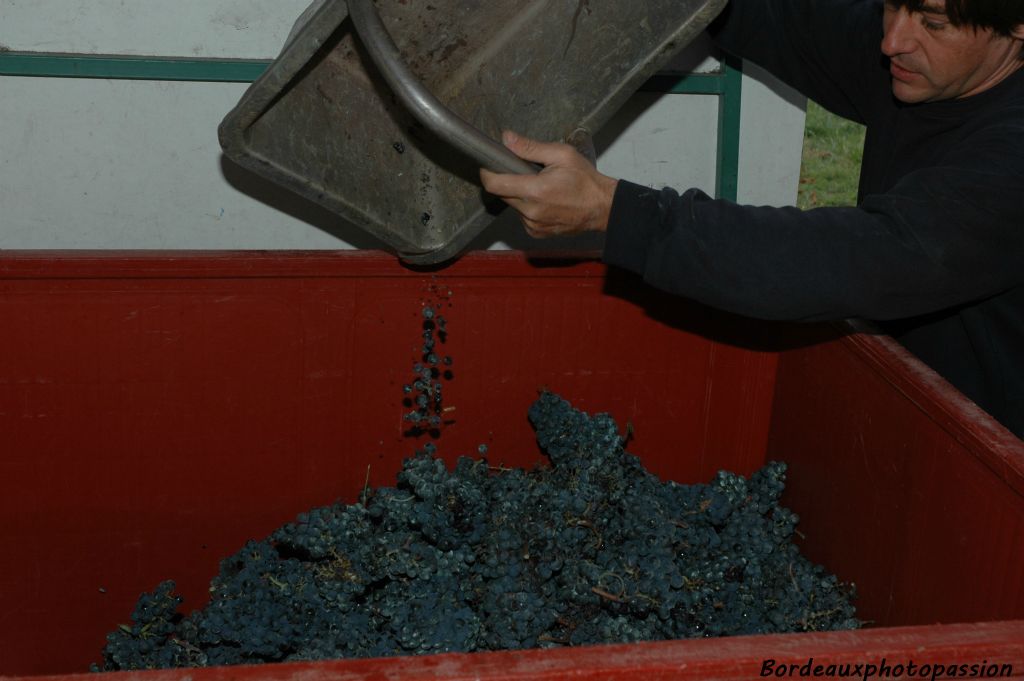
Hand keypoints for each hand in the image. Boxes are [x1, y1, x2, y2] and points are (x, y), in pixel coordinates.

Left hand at [480, 131, 618, 237]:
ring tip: (541, 187)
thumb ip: (530, 148)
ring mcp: (533, 224)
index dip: (487, 174)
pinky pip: (523, 216)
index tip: (488, 166)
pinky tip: (545, 201)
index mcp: (536, 190)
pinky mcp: (536, 232)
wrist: (601, 208)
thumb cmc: (585, 181)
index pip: (495, 185)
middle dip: (508, 181)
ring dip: (520, 195)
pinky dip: (528, 208)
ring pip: (513, 205)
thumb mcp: (561, 155)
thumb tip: (507, 139)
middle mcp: (532, 211)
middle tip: (525, 172)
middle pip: (503, 194)